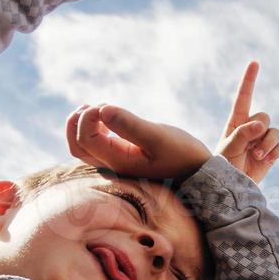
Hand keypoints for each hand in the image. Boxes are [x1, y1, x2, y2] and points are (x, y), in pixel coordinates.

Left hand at [65, 104, 211, 180]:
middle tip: (94, 105)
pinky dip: (94, 130)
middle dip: (77, 121)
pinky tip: (108, 120)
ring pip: (84, 148)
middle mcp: (113, 167)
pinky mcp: (123, 160)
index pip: (85, 139)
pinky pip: (96, 147)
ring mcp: (117, 165)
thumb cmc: (183, 155)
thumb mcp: (159, 137)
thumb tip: (102, 109)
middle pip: (77, 147)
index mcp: (119, 162)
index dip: (87, 116)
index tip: (106, 105)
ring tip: (97, 109)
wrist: (200, 174)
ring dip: (83, 125)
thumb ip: (129, 125)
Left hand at [216, 62, 278, 183]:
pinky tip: (267, 160)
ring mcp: (262, 140)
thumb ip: (243, 134)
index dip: (249, 80)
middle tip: (251, 148)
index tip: (254, 63)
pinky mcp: (272, 152)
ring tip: (258, 156)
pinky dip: (276, 152)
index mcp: (236, 122)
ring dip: (268, 144)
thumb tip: (261, 124)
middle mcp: (251, 128)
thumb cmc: (223, 167)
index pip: (243, 98)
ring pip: (275, 131)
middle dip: (260, 131)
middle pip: (264, 116)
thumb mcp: (228, 148)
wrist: (231, 187)